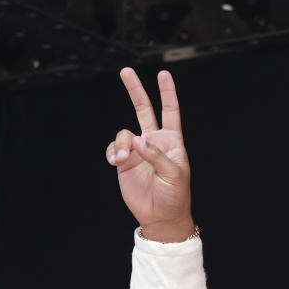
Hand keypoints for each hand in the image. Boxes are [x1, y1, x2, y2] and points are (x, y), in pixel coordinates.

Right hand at [107, 67, 194, 241]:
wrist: (161, 216)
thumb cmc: (175, 196)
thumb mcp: (174, 175)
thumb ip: (157, 156)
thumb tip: (138, 141)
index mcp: (172, 142)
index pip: (170, 112)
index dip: (167, 93)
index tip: (164, 74)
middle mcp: (154, 142)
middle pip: (144, 110)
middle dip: (136, 91)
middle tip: (126, 71)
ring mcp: (138, 151)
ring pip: (124, 133)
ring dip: (121, 144)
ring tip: (123, 159)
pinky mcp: (124, 162)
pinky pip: (114, 148)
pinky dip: (113, 152)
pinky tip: (117, 162)